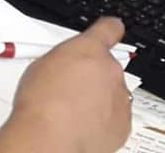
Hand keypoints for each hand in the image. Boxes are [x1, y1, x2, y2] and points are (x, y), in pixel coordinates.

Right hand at [0, 17, 131, 152]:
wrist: (49, 136)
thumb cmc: (40, 101)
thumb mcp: (43, 64)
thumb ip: (64, 59)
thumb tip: (66, 67)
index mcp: (90, 47)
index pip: (110, 28)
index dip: (110, 30)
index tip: (111, 32)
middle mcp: (110, 69)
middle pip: (109, 66)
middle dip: (95, 75)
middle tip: (74, 90)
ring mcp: (120, 96)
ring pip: (113, 93)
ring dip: (100, 99)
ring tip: (74, 113)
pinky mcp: (124, 124)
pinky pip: (117, 118)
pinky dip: (104, 122)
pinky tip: (84, 127)